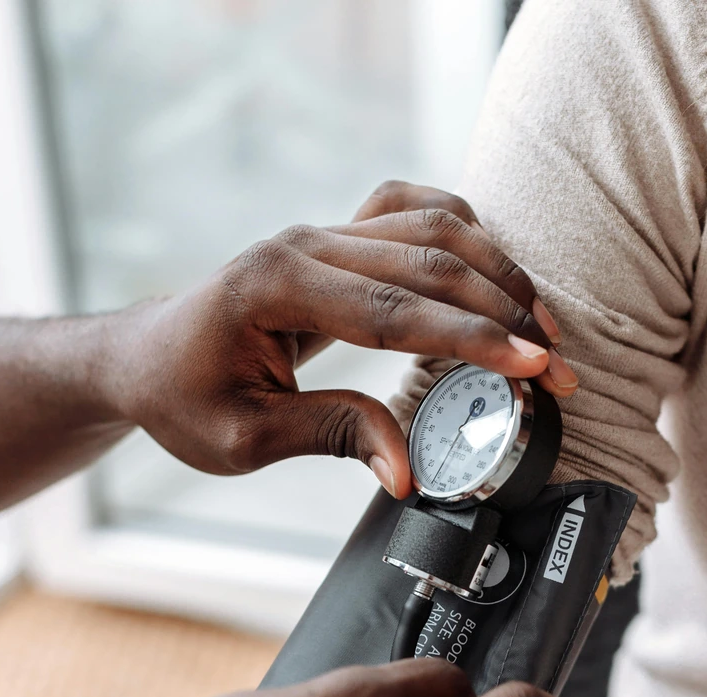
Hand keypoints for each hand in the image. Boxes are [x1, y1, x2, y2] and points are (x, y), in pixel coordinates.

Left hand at [109, 181, 576, 497]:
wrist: (146, 357)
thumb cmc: (184, 399)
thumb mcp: (244, 440)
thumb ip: (332, 437)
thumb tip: (407, 472)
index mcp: (276, 286)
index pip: (394, 309)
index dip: (472, 339)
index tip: (534, 365)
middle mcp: (305, 243)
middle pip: (429, 261)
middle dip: (506, 314)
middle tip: (560, 366)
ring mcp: (322, 231)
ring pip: (434, 228)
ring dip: (499, 273)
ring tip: (546, 327)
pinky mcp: (336, 239)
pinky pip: (416, 213)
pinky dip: (467, 236)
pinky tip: (497, 272)